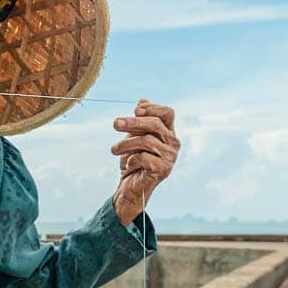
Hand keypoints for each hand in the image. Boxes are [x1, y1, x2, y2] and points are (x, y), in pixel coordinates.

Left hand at [112, 98, 176, 221]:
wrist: (131, 187)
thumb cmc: (133, 161)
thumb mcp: (134, 137)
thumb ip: (140, 121)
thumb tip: (142, 100)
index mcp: (168, 132)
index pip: (167, 113)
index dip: (152, 108)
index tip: (135, 110)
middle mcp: (173, 143)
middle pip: (155, 124)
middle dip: (132, 123)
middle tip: (115, 124)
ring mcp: (170, 157)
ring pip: (146, 140)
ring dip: (126, 143)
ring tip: (114, 149)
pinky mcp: (164, 169)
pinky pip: (143, 157)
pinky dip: (131, 159)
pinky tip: (128, 165)